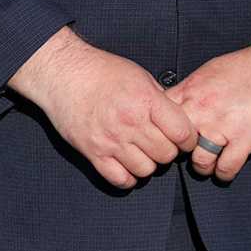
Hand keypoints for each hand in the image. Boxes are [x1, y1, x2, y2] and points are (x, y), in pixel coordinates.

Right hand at [6, 27, 196, 188]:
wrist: (62, 72)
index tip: (183, 139)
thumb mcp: (138, 75)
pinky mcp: (93, 152)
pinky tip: (125, 163)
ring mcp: (111, 139)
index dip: (188, 139)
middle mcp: (130, 122)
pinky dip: (127, 176)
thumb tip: (177, 121)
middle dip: (167, 150)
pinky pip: (121, 179)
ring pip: (146, 170)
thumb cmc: (100, 70)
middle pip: (166, 155)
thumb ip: (160, 100)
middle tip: (158, 142)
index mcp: (146, 100)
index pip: (183, 134)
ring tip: (139, 150)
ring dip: (147, 163)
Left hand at [167, 46, 250, 181]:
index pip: (160, 117)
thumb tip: (174, 103)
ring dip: (202, 166)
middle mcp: (202, 109)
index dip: (160, 130)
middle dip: (179, 152)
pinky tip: (223, 171)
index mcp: (190, 91)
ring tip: (206, 165)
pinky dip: (224, 174)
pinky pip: (226, 167)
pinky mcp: (245, 139)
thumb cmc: (244, 67)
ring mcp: (223, 126)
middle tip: (185, 156)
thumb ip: (189, 90)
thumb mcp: (207, 72)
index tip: (166, 137)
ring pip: (199, 161)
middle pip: (176, 142)